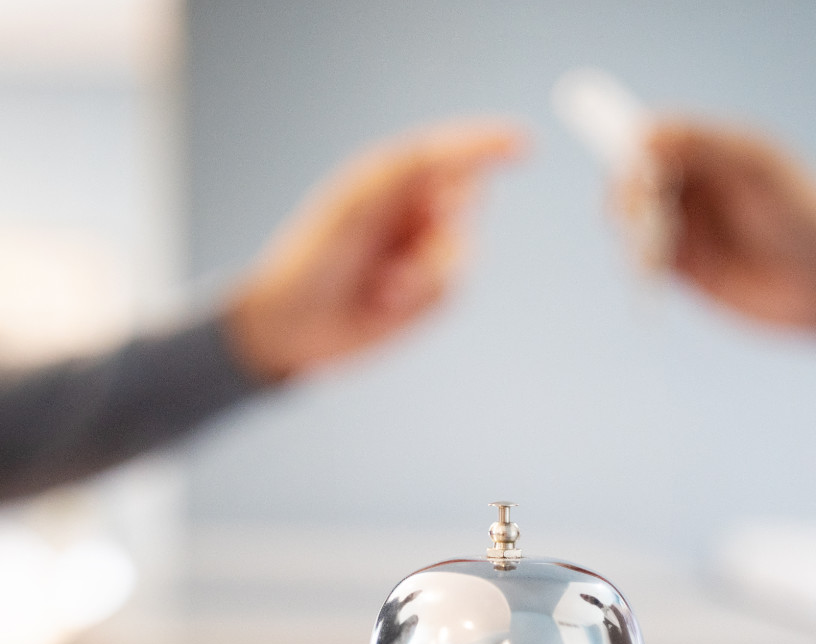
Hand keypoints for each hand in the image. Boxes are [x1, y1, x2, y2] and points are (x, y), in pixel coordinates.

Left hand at [226, 120, 523, 382]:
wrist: (293, 325)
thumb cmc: (312, 257)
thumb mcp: (355, 204)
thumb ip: (406, 171)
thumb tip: (459, 162)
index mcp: (394, 178)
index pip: (450, 153)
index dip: (487, 146)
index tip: (523, 146)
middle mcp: (416, 211)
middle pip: (467, 200)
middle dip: (441, 222)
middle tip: (401, 241)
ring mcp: (426, 253)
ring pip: (463, 252)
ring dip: (424, 272)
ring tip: (380, 287)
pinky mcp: (430, 295)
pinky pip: (453, 290)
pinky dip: (421, 299)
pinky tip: (384, 304)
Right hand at [624, 120, 815, 428]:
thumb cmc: (808, 219)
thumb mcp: (758, 168)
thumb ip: (703, 145)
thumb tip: (642, 135)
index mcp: (714, 152)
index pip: (654, 139)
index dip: (632, 151)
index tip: (631, 171)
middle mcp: (697, 187)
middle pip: (635, 180)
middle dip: (626, 196)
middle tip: (633, 216)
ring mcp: (690, 229)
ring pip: (635, 223)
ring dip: (631, 234)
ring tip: (649, 250)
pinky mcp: (687, 271)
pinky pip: (647, 263)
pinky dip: (641, 265)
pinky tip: (653, 273)